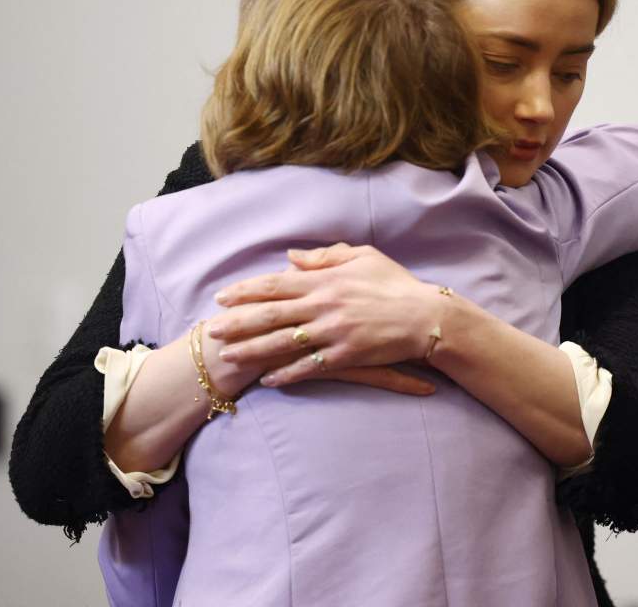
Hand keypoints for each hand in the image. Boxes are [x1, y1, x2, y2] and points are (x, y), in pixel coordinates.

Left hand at [209, 243, 446, 386]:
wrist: (425, 317)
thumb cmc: (396, 284)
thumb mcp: (363, 257)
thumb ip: (325, 257)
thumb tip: (291, 257)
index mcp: (325, 280)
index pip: (276, 284)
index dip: (246, 291)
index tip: (223, 297)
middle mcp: (324, 306)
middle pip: (271, 314)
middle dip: (238, 323)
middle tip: (212, 330)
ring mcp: (333, 333)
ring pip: (283, 342)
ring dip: (253, 350)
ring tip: (229, 356)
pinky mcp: (345, 356)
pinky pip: (309, 367)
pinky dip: (286, 374)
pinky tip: (268, 380)